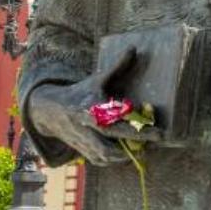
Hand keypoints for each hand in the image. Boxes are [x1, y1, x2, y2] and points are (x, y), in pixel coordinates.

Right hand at [27, 47, 162, 165]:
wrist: (51, 111)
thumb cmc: (80, 93)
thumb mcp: (97, 78)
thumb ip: (117, 66)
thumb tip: (133, 49)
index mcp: (93, 111)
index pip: (119, 123)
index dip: (140, 129)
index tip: (159, 131)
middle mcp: (88, 130)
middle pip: (114, 146)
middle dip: (136, 145)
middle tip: (156, 140)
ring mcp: (85, 143)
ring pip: (108, 157)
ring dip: (127, 154)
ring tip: (145, 145)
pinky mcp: (84, 152)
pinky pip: (102, 160)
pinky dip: (116, 159)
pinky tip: (128, 150)